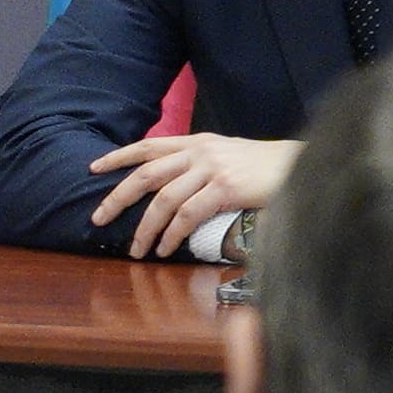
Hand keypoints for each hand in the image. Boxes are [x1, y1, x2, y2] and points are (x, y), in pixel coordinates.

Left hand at [88, 128, 294, 261]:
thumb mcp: (226, 157)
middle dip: (117, 198)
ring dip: (145, 228)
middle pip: (146, 174)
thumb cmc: (262, 168)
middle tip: (98, 219)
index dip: (119, 157)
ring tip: (137, 250)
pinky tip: (166, 249)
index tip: (94, 168)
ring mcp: (212, 169)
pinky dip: (173, 235)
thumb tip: (169, 188)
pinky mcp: (225, 189)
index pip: (149, 146)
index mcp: (197, 142)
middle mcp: (200, 152)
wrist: (298, 166)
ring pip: (164, 200)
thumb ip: (198, 166)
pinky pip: (188, 215)